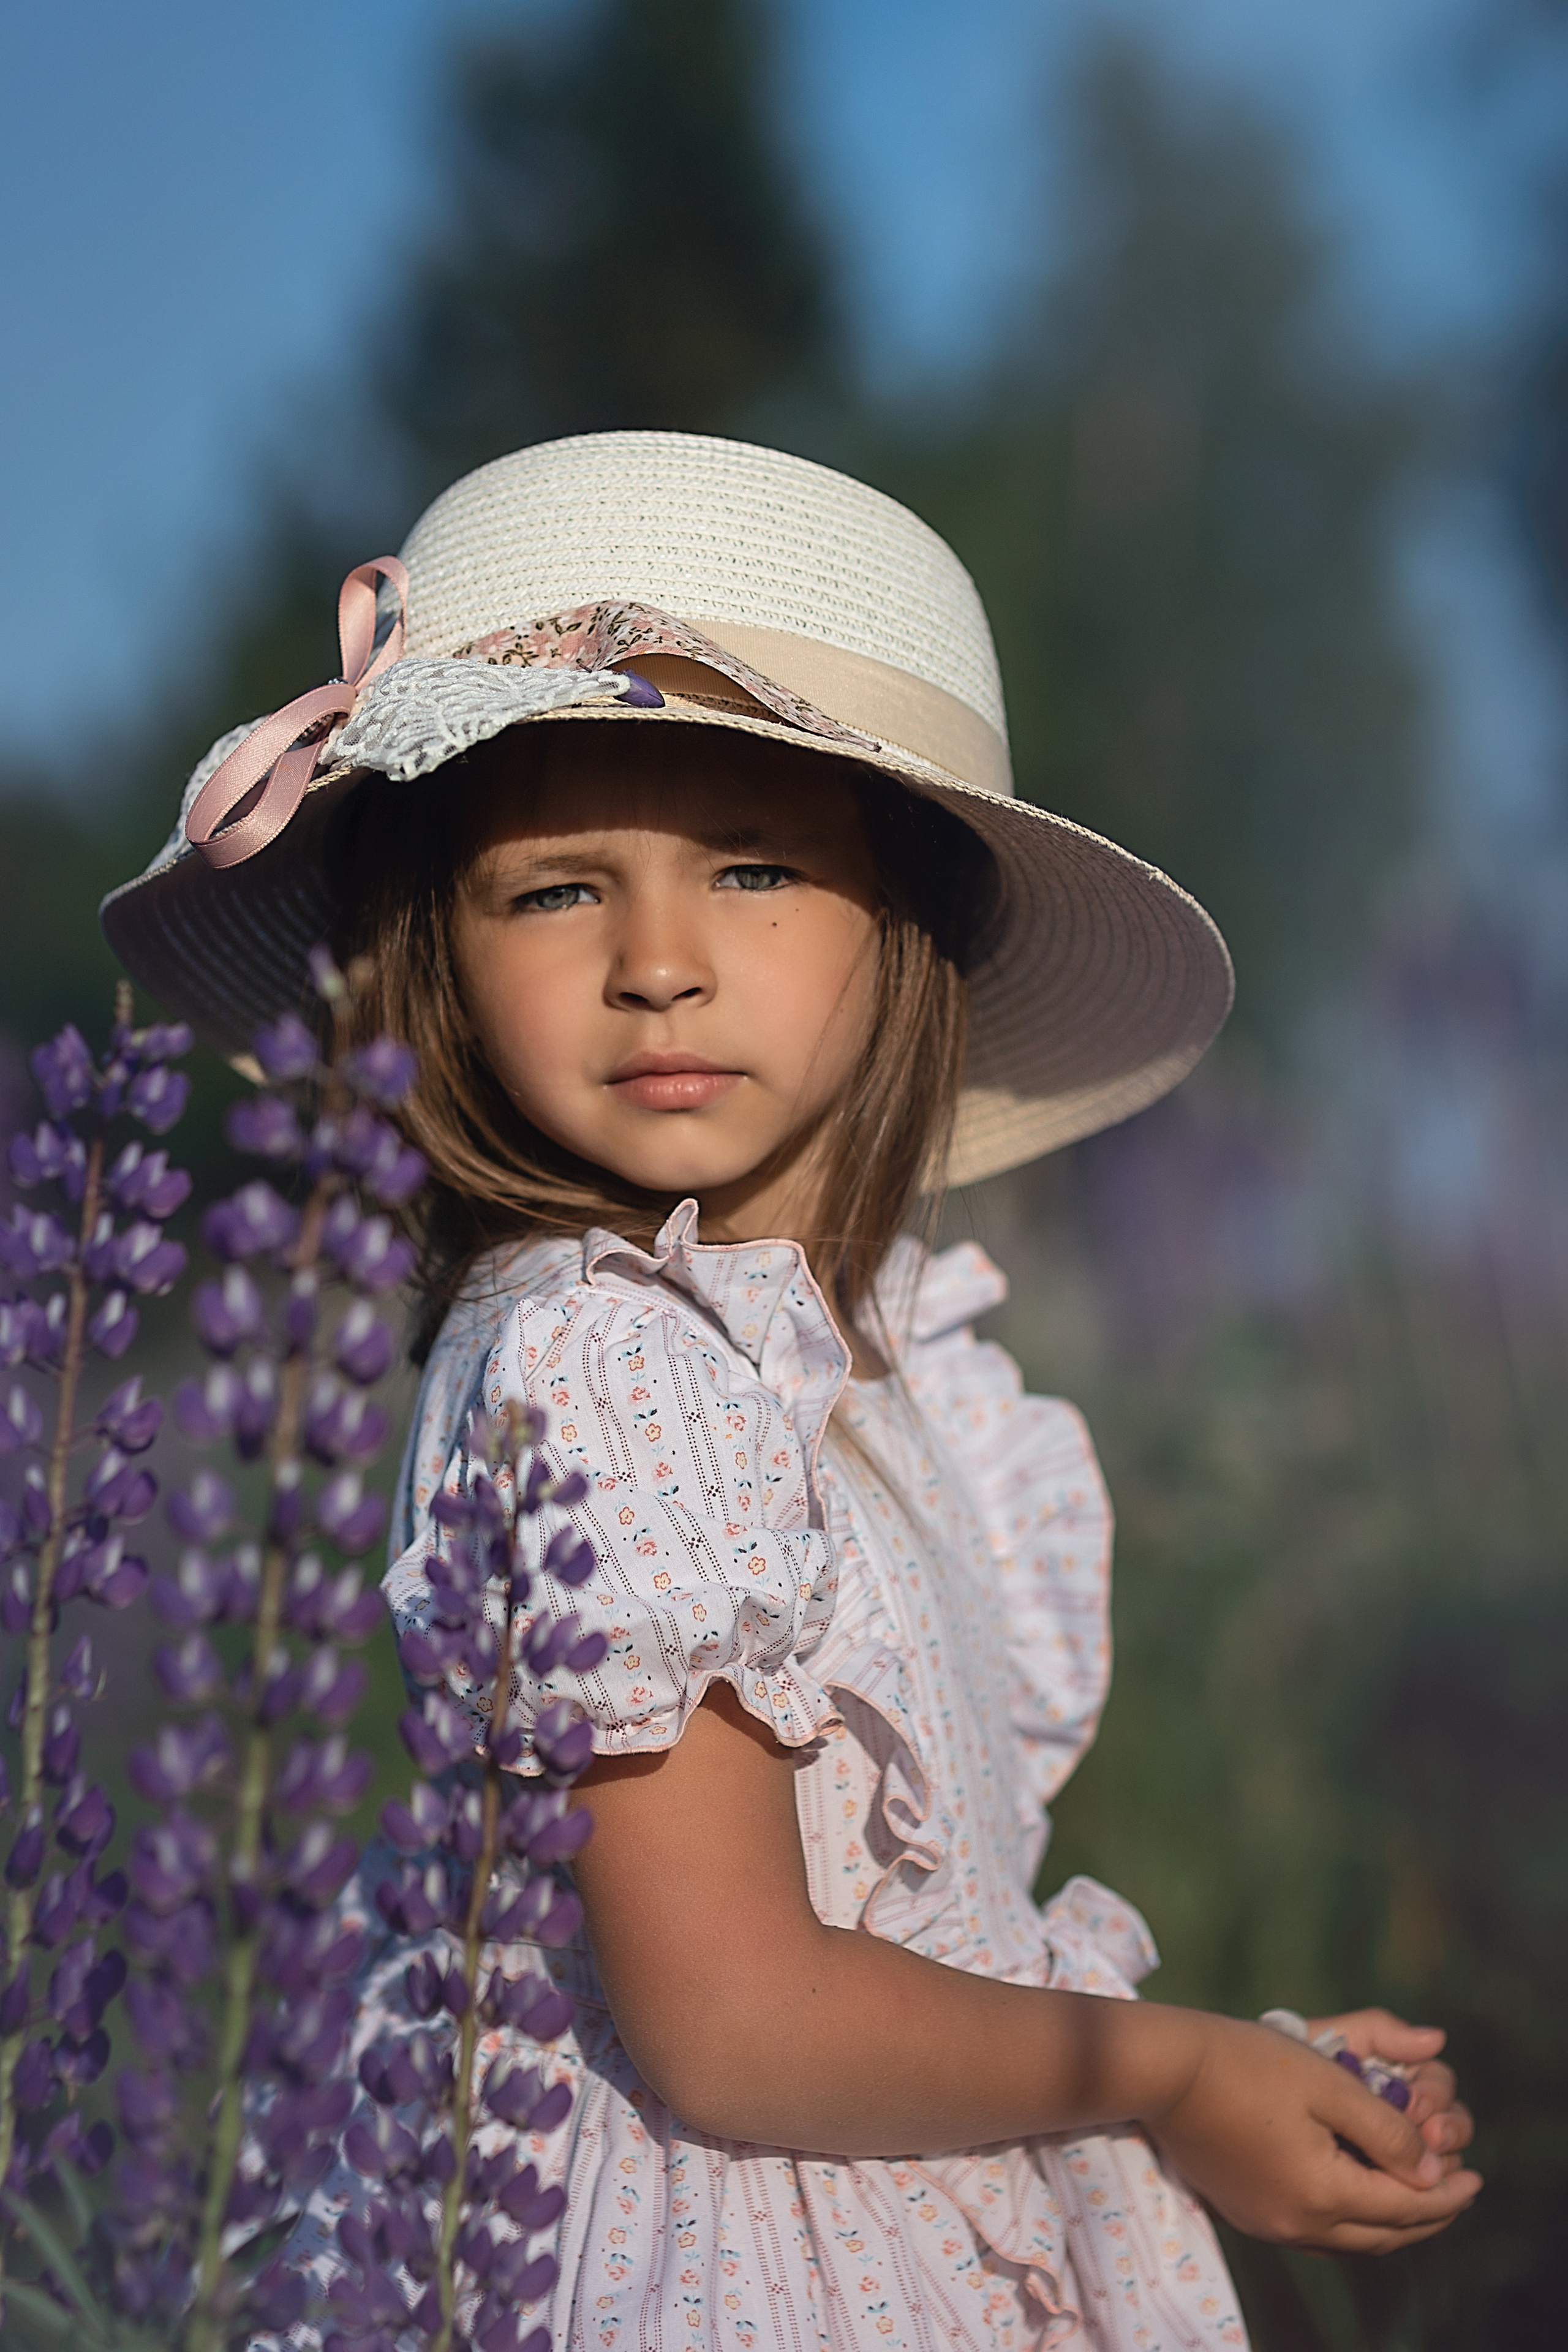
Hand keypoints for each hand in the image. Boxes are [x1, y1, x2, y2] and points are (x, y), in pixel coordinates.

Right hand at [1147, 2013, 1482, 2253]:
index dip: (1446, 2193)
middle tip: (1455, 2191)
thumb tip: (1428, 2167)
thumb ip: (1385, 2128)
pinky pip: (1317, 2234)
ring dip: (1390, 2223)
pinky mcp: (1247, 2212)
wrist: (1165, 2071)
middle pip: (1381, 2236)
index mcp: (1322, 2194)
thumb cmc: (1247, 2063)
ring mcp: (1268, 2224)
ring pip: (1350, 2242)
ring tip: (1416, 2195)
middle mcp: (1297, 2225)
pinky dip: (1352, 2221)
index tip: (1475, 2177)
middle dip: (1426, 2217)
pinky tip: (1360, 2194)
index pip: (1404, 2207)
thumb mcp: (1327, 2081)